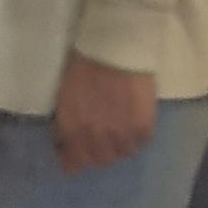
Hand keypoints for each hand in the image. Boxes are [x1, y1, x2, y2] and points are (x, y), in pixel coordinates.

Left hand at [52, 52, 156, 171]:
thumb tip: (66, 139)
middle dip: (97, 151)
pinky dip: (137, 136)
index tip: (74, 151)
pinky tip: (135, 122)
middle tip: (100, 136)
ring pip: (122, 153)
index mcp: (72, 128)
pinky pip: (141, 142)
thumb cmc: (84, 62)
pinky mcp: (143, 126)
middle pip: (100, 160)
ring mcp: (122, 134)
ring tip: (120, 128)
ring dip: (119, 144)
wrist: (116, 44)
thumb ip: (66, 120)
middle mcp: (96, 137)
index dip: (73, 158)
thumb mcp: (65, 94)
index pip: (73, 163)